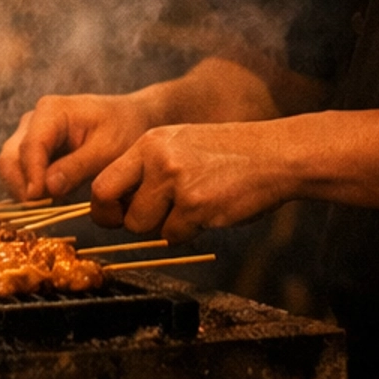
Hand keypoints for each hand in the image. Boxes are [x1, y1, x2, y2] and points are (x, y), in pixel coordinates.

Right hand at [0, 90, 158, 202]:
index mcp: (51, 111)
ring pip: (9, 166)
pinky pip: (19, 172)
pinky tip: (49, 199)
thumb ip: (77, 167)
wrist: (130, 120)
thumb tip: (47, 188)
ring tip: (48, 205)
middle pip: (10, 157)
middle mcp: (33, 120)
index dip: (31, 176)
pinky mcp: (33, 150)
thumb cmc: (123, 129)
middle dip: (21, 185)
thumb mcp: (107, 149)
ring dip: (23, 189)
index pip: (30, 146)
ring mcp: (30, 134)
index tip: (39, 200)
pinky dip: (28, 187)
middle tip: (41, 209)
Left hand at [92, 122, 297, 242]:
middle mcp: (156, 159)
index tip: (115, 215)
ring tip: (191, 210)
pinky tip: (210, 212)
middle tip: (146, 221)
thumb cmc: (231, 154)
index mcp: (150, 143)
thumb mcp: (181, 146)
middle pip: (108, 203)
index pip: (102, 181)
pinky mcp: (195, 205)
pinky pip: (174, 235)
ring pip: (142, 225)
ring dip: (163, 227)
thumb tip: (121, 204)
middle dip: (122, 220)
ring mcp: (175, 181)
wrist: (275, 155)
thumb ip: (150, 169)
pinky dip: (189, 232)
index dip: (104, 206)